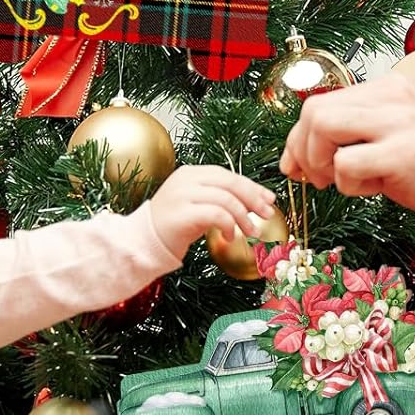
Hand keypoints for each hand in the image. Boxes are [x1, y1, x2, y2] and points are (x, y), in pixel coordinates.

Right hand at [147, 165, 276, 258]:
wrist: (145, 241)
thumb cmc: (175, 226)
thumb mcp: (200, 207)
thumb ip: (222, 199)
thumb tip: (258, 202)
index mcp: (191, 173)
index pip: (228, 175)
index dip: (252, 186)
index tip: (269, 200)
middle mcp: (186, 179)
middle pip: (230, 183)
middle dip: (253, 199)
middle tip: (266, 215)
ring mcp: (182, 195)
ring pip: (226, 198)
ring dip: (243, 217)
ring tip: (251, 232)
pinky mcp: (182, 213)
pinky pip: (216, 214)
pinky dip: (229, 225)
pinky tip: (230, 237)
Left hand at [278, 75, 414, 272]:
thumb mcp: (395, 140)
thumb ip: (353, 137)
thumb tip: (294, 157)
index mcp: (392, 88)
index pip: (321, 101)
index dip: (298, 138)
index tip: (297, 166)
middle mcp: (396, 95)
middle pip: (314, 111)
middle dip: (303, 151)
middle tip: (321, 180)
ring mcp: (402, 122)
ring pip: (323, 128)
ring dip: (323, 166)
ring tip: (351, 183)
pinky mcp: (406, 153)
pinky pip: (346, 164)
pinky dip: (350, 185)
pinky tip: (380, 189)